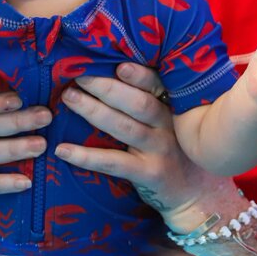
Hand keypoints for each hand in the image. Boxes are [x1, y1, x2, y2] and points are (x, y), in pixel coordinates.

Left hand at [55, 64, 233, 229]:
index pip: (157, 84)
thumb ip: (149, 100)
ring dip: (94, 111)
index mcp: (172, 106)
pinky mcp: (150, 174)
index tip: (116, 62)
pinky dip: (87, 156)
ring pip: (125, 127)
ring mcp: (161, 150)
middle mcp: (169, 125)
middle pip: (139, 103)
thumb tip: (111, 71)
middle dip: (107, 87)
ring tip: (69, 98)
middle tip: (79, 74)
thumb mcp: (170, 121)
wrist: (193, 193)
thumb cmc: (173, 148)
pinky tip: (63, 150)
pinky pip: (114, 163)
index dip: (138, 73)